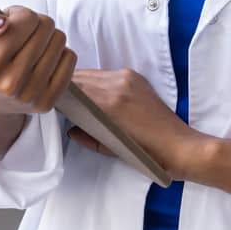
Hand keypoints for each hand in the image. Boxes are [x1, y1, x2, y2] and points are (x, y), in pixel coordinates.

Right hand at [0, 6, 76, 121]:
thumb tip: (2, 22)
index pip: (26, 18)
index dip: (18, 14)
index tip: (10, 22)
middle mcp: (11, 83)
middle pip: (45, 27)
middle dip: (34, 24)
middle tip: (21, 34)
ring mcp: (32, 94)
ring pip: (59, 40)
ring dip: (47, 37)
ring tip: (31, 46)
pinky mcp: (48, 101)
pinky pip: (69, 59)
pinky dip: (59, 53)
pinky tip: (42, 59)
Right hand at [70, 68, 211, 182]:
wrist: (180, 147)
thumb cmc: (146, 154)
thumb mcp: (111, 150)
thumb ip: (88, 137)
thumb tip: (71, 128)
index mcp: (109, 103)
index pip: (73, 88)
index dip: (59, 92)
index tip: (50, 99)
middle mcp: (117, 84)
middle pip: (81, 78)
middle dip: (68, 87)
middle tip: (56, 97)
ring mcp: (128, 79)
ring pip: (94, 74)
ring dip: (82, 83)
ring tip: (73, 96)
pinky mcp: (136, 78)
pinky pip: (108, 75)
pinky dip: (97, 82)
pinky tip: (93, 93)